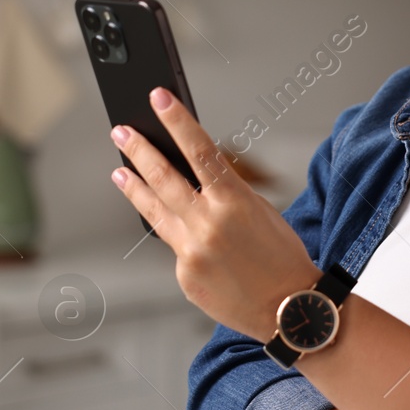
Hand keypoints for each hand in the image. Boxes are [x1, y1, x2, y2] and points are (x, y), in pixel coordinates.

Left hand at [109, 87, 319, 339]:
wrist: (290, 311)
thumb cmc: (282, 258)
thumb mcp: (260, 212)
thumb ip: (224, 194)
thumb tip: (192, 177)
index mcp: (234, 202)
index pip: (198, 150)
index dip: (177, 121)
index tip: (158, 98)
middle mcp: (208, 225)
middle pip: (163, 177)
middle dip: (138, 150)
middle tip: (121, 131)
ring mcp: (192, 253)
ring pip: (155, 211)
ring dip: (135, 188)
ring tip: (119, 171)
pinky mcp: (185, 276)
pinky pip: (174, 247)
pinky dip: (178, 237)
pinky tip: (183, 234)